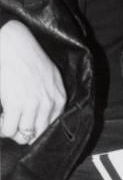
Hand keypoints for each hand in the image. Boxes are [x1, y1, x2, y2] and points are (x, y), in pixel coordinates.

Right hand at [0, 20, 65, 144]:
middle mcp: (49, 102)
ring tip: (7, 119)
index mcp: (59, 96)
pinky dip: (2, 129)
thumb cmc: (30, 58)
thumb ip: (51, 96)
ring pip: (23, 134)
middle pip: (38, 133)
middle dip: (25, 134)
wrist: (15, 45)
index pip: (52, 126)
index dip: (37, 129)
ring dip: (12, 131)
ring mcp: (33, 104)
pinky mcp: (16, 104)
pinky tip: (1, 118)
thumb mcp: (50, 76)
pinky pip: (8, 130)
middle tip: (15, 125)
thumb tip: (42, 118)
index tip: (27, 125)